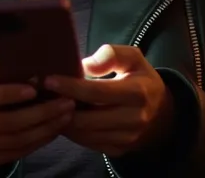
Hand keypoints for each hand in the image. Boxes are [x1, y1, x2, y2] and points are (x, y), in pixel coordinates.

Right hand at [0, 49, 75, 167]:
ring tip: (66, 115)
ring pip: (16, 141)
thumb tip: (3, 63)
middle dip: (40, 113)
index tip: (35, 88)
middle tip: (65, 102)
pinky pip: (17, 153)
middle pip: (7, 123)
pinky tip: (54, 129)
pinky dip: (39, 141)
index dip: (11, 94)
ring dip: (45, 128)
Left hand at [43, 44, 174, 157]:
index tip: (48, 80)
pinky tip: (63, 117)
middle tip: (42, 94)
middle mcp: (134, 119)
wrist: (162, 115)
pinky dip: (72, 131)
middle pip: (86, 118)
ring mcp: (127, 138)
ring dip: (63, 120)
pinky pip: (88, 143)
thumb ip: (111, 55)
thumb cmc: (141, 80)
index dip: (70, 87)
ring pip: (84, 134)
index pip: (96, 92)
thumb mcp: (133, 58)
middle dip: (60, 106)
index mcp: (138, 92)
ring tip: (49, 105)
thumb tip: (85, 66)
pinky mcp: (119, 150)